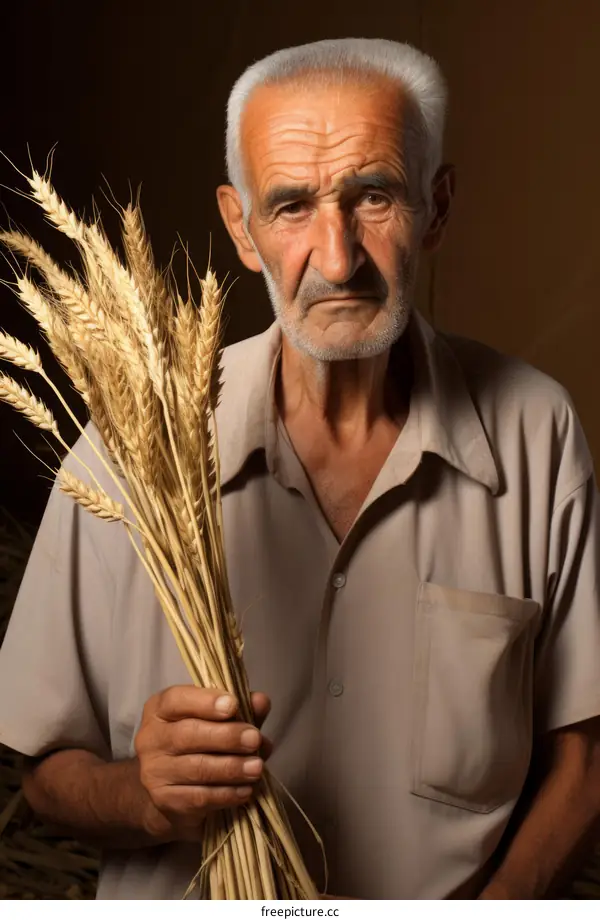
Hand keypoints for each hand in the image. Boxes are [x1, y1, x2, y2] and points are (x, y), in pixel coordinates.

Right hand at [134, 686, 270, 841]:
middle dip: (226, 736)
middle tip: (254, 739)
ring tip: (257, 768)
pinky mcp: (165, 801)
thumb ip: (241, 710)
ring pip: (196, 768)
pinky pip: (199, 797)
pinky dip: (227, 794)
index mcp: (160, 709)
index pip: (177, 700)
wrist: (171, 792)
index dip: (205, 701)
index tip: (233, 705)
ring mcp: (154, 771)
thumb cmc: (199, 745)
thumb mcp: (219, 721)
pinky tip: (245, 790)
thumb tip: (261, 701)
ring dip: (232, 768)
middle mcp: (151, 738)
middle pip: (188, 734)